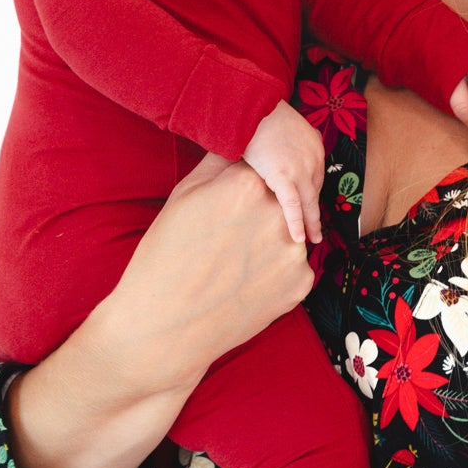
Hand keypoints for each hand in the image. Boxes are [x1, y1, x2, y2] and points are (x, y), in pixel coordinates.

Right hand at [108, 151, 316, 383]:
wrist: (165, 327)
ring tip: (235, 263)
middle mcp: (279, 213)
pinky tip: (247, 282)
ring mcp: (295, 251)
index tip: (228, 204)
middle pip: (279, 200)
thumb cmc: (164, 258)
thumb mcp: (183, 196)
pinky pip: (294, 267)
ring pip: (289, 233)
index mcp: (247, 184)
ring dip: (271, 242)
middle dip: (259, 213)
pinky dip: (276, 272)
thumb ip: (218, 163)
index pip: (260, 169)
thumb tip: (235, 140)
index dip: (242, 187)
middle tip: (229, 238)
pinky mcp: (302, 284)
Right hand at [242, 101, 325, 245]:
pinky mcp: (283, 177)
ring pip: (308, 203)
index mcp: (314, 146)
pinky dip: (296, 223)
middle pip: (314, 193)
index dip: (309, 194)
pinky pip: (292, 206)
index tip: (307, 206)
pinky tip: (298, 238)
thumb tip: (271, 152)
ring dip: (310, 225)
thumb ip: (283, 141)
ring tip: (311, 241)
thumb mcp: (280, 125)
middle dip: (315, 214)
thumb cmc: (258, 113)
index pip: (314, 177)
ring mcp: (300, 169)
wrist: (251, 103)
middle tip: (317, 232)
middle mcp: (313, 159)